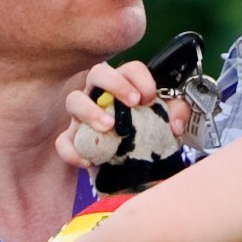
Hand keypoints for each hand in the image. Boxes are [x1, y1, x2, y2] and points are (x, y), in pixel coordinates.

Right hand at [52, 57, 191, 173]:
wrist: (138, 173)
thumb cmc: (149, 139)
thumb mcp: (168, 125)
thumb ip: (178, 115)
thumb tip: (175, 124)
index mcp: (125, 86)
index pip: (129, 68)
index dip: (140, 78)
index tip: (150, 97)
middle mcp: (101, 95)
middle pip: (97, 72)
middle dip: (115, 83)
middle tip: (133, 102)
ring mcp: (83, 118)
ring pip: (73, 100)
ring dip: (90, 110)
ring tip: (109, 127)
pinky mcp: (75, 141)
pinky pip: (63, 142)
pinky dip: (73, 150)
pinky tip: (90, 160)